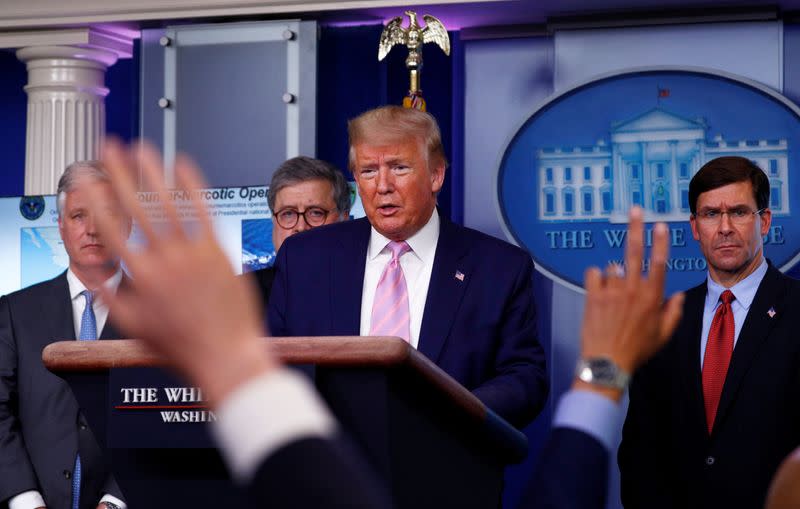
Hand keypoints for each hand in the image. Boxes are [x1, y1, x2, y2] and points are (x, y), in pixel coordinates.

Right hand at [91, 140, 278, 405]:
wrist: (227, 356)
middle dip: (119, 174)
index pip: (111, 230)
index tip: (87, 179)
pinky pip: (204, 211)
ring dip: (152, 172)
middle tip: (108, 149)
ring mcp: (194, 254)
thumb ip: (111, 299)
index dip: (96, 200)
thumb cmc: (185, 348)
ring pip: (168, 203)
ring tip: (140, 148)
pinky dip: (193, 186)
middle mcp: (165, 261)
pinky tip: (182, 164)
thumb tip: (94, 277)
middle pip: (135, 208)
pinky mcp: (219, 251)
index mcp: (141, 278)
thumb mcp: (136, 328)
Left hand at [575, 207, 683, 399]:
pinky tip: (599, 291)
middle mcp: (632, 290)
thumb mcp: (663, 335)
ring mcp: (611, 291)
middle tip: (635, 209)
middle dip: (636, 227)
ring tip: (613, 298)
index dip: (660, 241)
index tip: (660, 224)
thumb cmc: (636, 350)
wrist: (607, 362)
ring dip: (614, 276)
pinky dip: (596, 278)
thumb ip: (674, 312)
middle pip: (634, 251)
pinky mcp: (593, 296)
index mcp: (652, 297)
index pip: (659, 262)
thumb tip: (678, 295)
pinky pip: (594, 274)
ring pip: (612, 268)